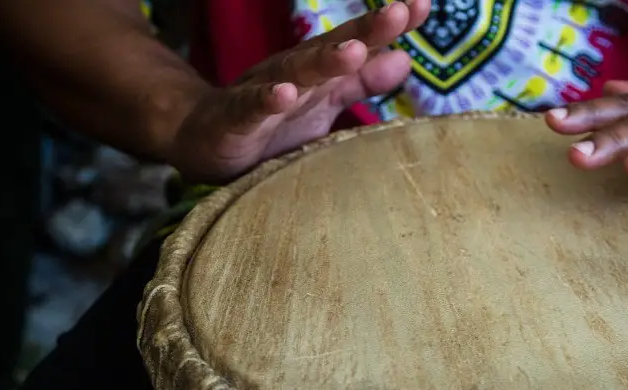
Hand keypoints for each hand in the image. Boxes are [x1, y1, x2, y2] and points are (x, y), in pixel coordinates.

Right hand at [169, 0, 429, 182]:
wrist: (204, 138)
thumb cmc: (274, 121)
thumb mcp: (324, 100)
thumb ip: (362, 82)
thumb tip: (405, 58)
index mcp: (318, 69)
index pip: (358, 41)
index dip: (387, 25)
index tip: (423, 5)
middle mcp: (294, 72)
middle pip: (333, 49)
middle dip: (366, 31)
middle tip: (399, 12)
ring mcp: (263, 93)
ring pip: (296, 74)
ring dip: (325, 60)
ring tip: (353, 51)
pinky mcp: (236, 120)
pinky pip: (251, 109)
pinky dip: (266, 100)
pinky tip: (282, 93)